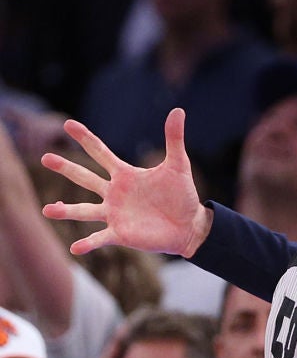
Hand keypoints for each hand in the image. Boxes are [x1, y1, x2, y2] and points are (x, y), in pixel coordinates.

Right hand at [40, 109, 211, 256]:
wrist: (190, 225)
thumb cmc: (182, 195)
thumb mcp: (178, 165)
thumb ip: (174, 139)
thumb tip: (178, 110)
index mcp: (125, 175)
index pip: (100, 152)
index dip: (85, 138)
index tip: (68, 124)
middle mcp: (114, 194)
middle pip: (84, 178)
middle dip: (66, 168)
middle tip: (45, 158)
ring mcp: (114, 214)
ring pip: (84, 211)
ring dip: (65, 211)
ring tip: (46, 210)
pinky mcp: (120, 233)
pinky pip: (99, 238)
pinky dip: (87, 243)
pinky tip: (74, 248)